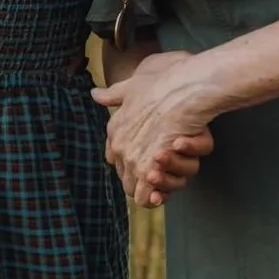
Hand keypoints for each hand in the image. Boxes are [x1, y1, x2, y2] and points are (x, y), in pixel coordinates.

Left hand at [92, 52, 216, 207]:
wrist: (183, 85)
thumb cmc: (163, 82)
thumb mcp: (131, 85)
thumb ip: (113, 94)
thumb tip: (95, 94)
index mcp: (115, 131)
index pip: (116, 161)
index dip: (132, 164)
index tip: (150, 159)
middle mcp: (121, 148)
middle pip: (128, 182)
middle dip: (145, 180)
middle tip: (162, 169)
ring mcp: (135, 160)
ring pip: (140, 193)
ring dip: (157, 185)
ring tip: (166, 169)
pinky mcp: (152, 170)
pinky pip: (152, 196)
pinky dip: (162, 191)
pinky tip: (170, 180)